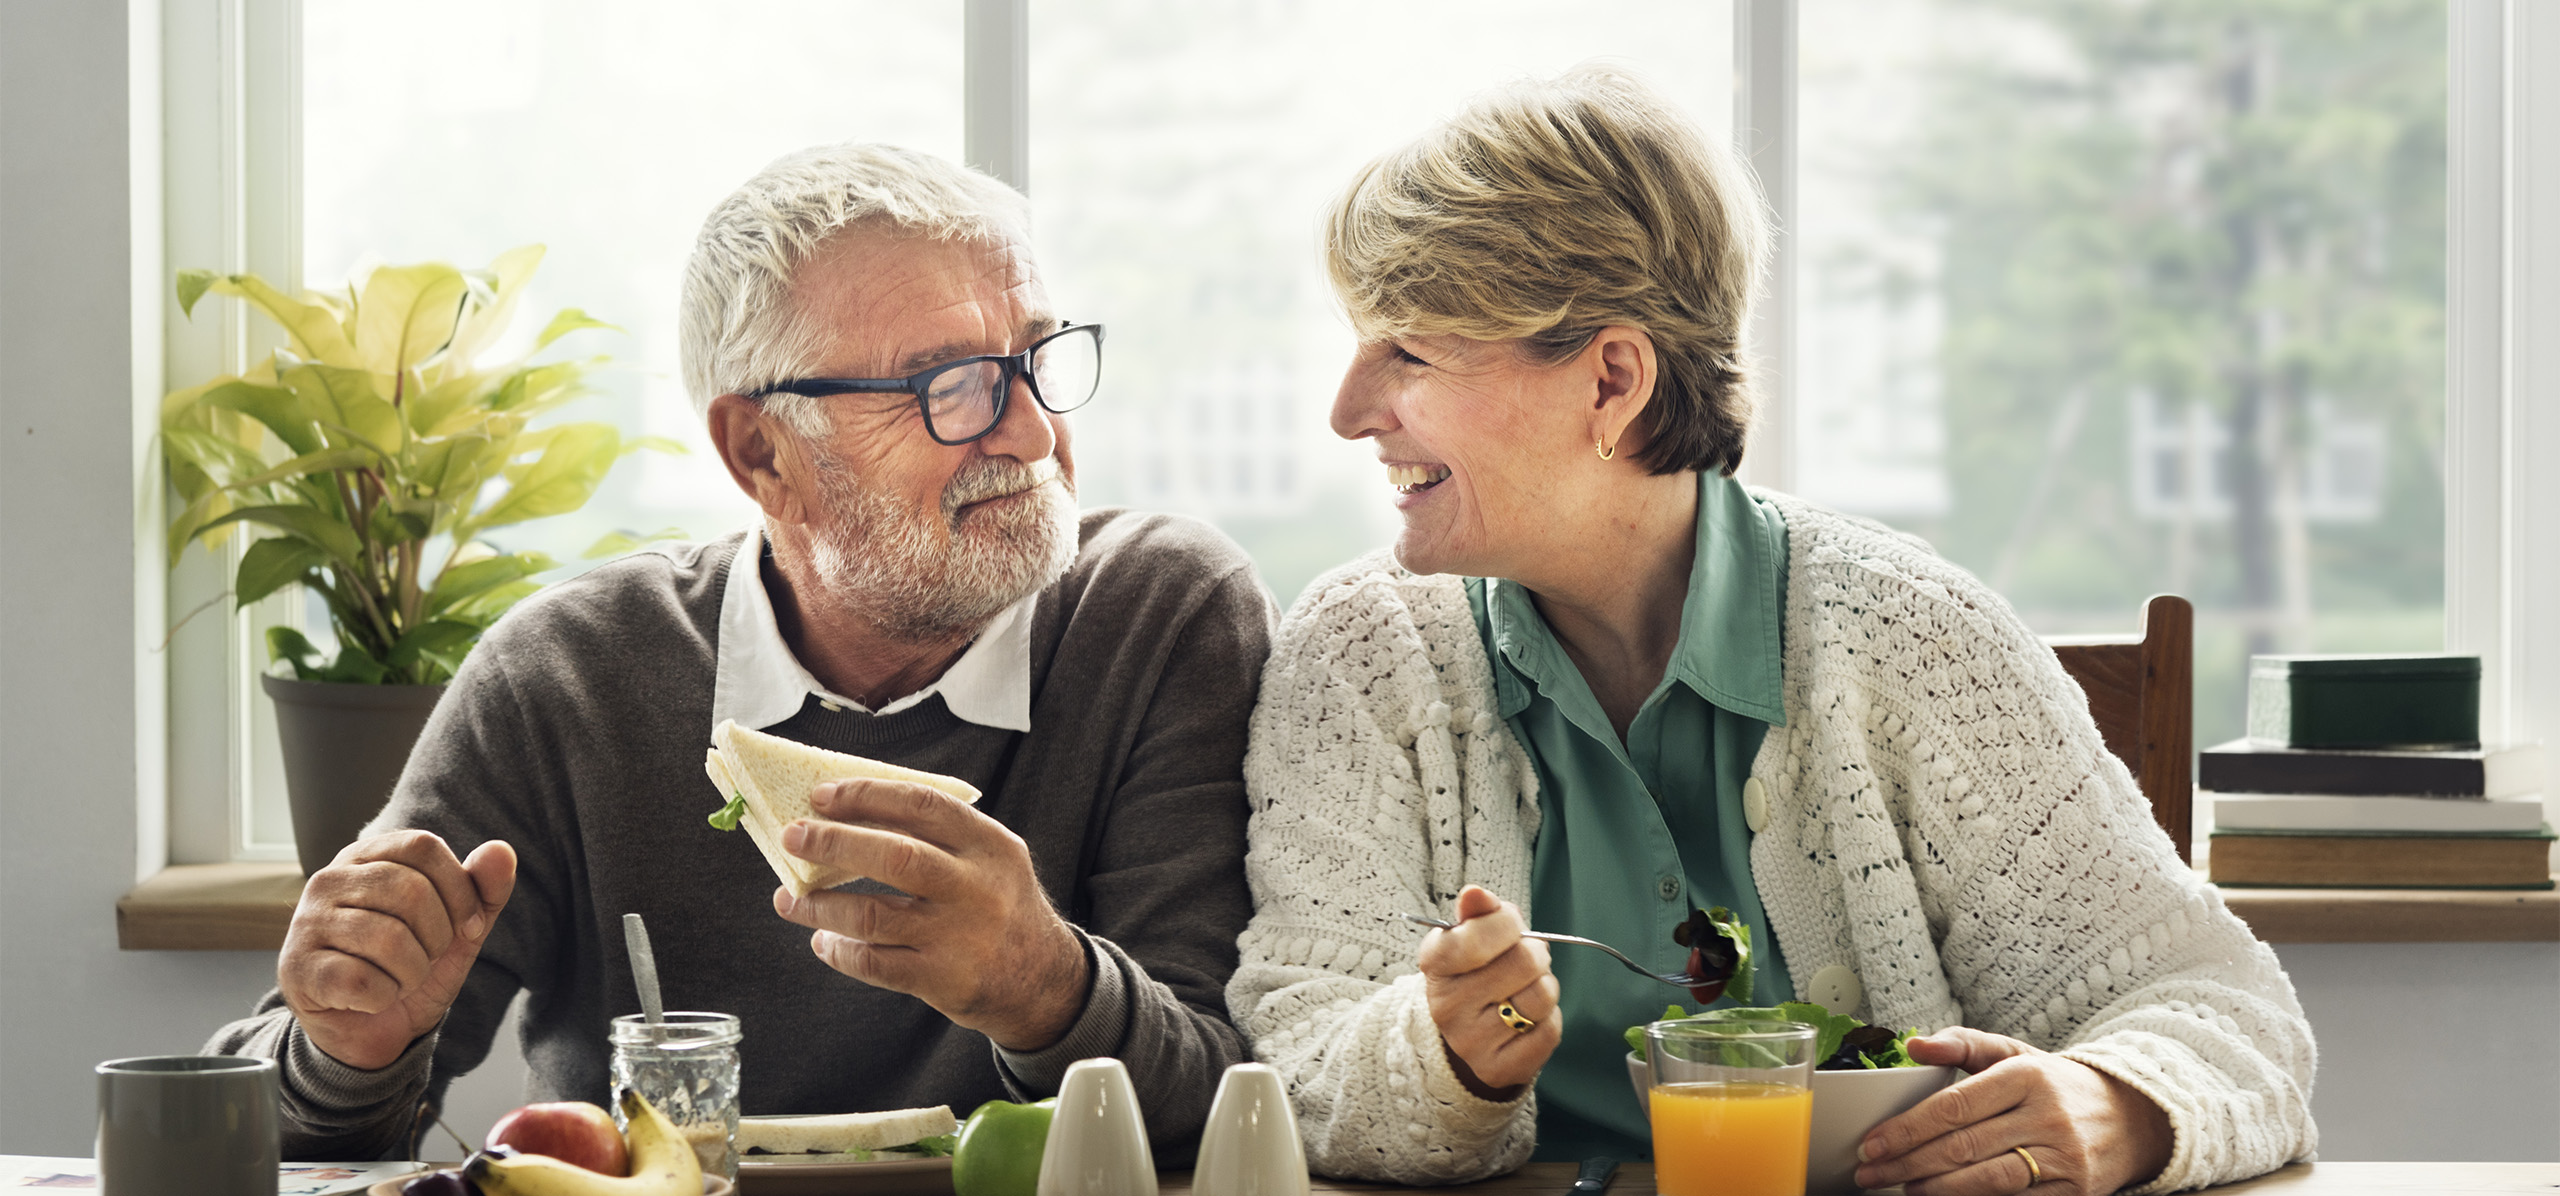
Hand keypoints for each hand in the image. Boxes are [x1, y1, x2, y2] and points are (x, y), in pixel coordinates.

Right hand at [278, 831, 516, 1070]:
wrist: (371, 1029)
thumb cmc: (411, 965)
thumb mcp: (459, 928)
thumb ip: (482, 890)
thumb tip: (501, 851)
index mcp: (368, 855)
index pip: (424, 847)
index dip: (460, 891)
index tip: (467, 927)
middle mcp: (329, 879)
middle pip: (410, 891)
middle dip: (437, 938)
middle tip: (425, 959)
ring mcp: (306, 922)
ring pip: (388, 938)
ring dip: (412, 972)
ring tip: (399, 979)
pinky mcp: (296, 968)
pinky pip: (361, 980)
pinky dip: (383, 997)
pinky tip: (371, 998)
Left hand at [771, 778, 1087, 1051]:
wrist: (1043, 981)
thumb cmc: (1000, 908)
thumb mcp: (990, 860)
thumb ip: (938, 837)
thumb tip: (851, 815)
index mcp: (989, 845)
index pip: (923, 805)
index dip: (867, 796)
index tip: (823, 795)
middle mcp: (977, 887)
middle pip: (895, 856)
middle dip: (834, 843)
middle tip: (793, 836)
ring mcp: (959, 936)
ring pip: (872, 916)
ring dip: (820, 905)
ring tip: (790, 898)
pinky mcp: (943, 979)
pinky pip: (875, 963)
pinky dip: (840, 951)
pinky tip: (824, 941)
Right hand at [1418, 885, 1561, 1099]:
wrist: (1467, 1031)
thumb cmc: (1475, 971)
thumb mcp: (1469, 935)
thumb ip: (1478, 911)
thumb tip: (1475, 894)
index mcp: (1435, 964)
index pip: (1482, 932)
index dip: (1508, 923)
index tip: (1508, 927)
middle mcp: (1446, 1006)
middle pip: (1525, 962)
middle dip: (1536, 954)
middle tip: (1525, 961)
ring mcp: (1470, 1042)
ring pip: (1541, 998)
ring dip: (1545, 987)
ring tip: (1526, 989)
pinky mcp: (1496, 1069)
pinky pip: (1549, 1032)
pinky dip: (1549, 1019)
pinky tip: (1528, 1019)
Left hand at [1855, 1026, 2173, 1195]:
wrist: (2131, 1117)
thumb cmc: (2055, 1084)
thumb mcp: (2014, 1053)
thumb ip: (1962, 1043)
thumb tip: (1914, 1046)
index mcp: (2026, 1075)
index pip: (1954, 1105)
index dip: (1908, 1128)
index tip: (1873, 1142)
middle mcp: (2047, 1115)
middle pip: (1964, 1145)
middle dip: (1908, 1162)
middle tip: (1871, 1172)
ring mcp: (2064, 1156)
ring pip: (1988, 1179)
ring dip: (1937, 1189)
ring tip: (1904, 1188)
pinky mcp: (2074, 1190)